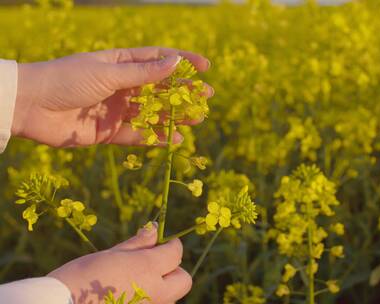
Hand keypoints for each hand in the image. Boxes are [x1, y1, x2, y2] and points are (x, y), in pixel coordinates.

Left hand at [12, 47, 212, 146]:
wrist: (30, 107)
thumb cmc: (67, 80)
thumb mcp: (108, 73)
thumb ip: (143, 73)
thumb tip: (175, 62)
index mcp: (119, 63)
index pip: (158, 60)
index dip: (182, 62)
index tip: (205, 67)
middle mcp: (121, 85)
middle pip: (159, 89)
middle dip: (184, 93)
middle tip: (207, 98)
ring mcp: (116, 109)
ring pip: (152, 113)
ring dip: (175, 116)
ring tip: (197, 119)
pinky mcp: (109, 132)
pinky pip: (137, 135)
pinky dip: (156, 138)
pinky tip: (175, 139)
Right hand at [48, 224, 190, 303]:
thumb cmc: (81, 276)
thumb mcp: (110, 254)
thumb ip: (137, 244)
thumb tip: (154, 229)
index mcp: (148, 268)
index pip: (176, 253)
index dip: (171, 245)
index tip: (163, 241)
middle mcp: (156, 292)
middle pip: (183, 280)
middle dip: (174, 270)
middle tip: (154, 264)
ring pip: (170, 297)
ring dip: (161, 287)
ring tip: (134, 282)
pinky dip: (148, 299)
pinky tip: (127, 294)